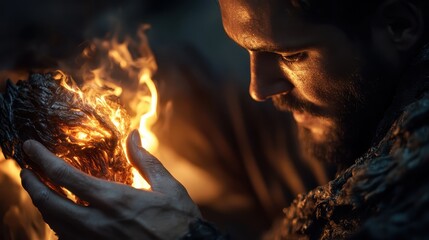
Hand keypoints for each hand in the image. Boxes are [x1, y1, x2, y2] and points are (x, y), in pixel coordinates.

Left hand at [20, 130, 200, 239]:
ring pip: (55, 222)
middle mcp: (98, 222)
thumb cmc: (179, 220)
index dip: (43, 160)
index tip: (30, 148)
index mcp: (115, 200)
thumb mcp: (167, 186)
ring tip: (39, 189)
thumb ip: (145, 160)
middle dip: (32, 184)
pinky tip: (61, 214)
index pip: (67, 177)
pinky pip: (67, 237)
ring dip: (43, 203)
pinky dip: (58, 222)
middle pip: (50, 203)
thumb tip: (133, 135)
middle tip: (26, 170)